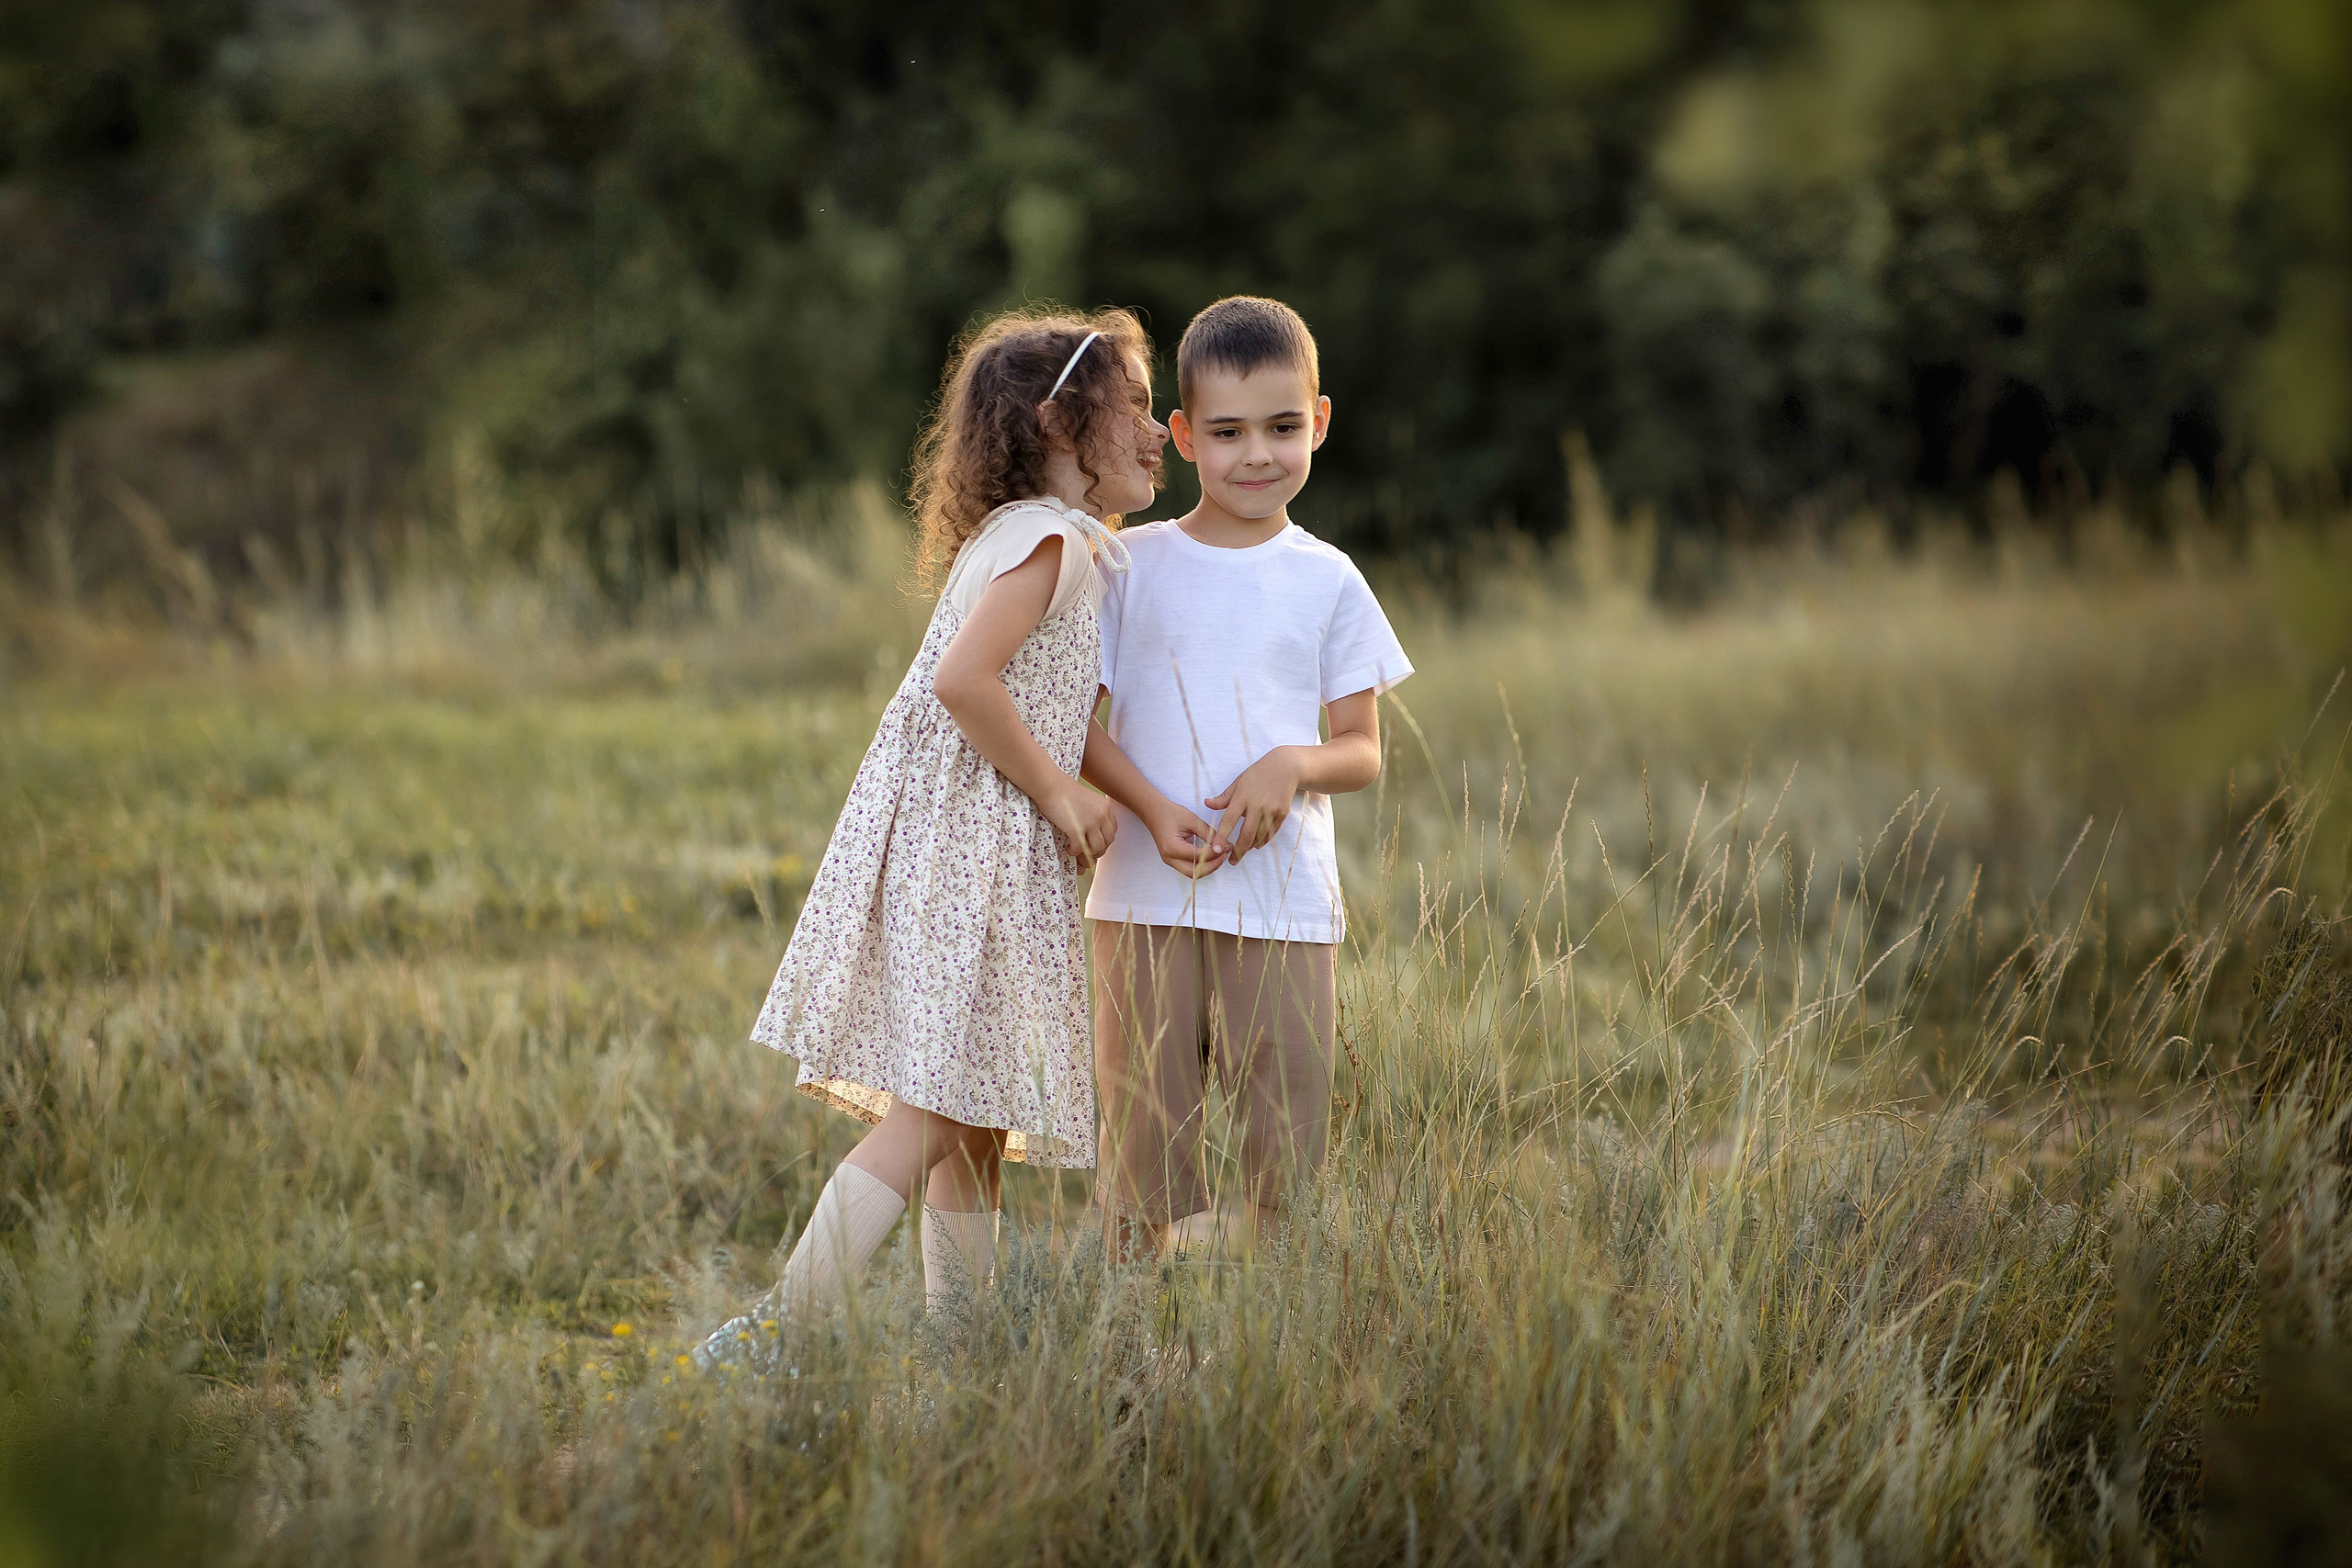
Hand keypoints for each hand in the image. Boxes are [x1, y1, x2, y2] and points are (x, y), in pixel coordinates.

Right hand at [1041, 780, 1118, 870]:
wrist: (1050, 785)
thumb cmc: (1063, 789)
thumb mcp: (1088, 797)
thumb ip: (1094, 810)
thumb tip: (1093, 828)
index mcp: (1105, 806)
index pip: (1113, 829)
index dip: (1105, 838)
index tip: (1097, 841)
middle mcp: (1101, 815)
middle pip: (1108, 840)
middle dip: (1100, 849)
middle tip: (1089, 851)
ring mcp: (1090, 823)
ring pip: (1097, 848)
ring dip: (1088, 853)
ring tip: (1078, 850)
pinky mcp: (1076, 830)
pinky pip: (1080, 849)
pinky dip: (1074, 852)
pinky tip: (1068, 848)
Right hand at [1144, 798, 1227, 878]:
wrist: (1154, 812)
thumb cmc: (1169, 813)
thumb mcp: (1191, 819)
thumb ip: (1207, 833)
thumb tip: (1222, 844)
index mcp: (1172, 847)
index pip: (1198, 856)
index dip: (1215, 853)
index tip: (1226, 846)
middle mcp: (1169, 858)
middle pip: (1195, 872)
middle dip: (1213, 865)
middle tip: (1225, 854)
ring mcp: (1170, 861)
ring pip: (1193, 873)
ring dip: (1208, 867)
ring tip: (1221, 855)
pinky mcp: (1173, 860)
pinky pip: (1190, 868)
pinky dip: (1202, 865)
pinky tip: (1212, 856)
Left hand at [1204, 747, 1302, 864]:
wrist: (1286, 767)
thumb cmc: (1258, 774)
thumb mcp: (1239, 782)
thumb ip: (1224, 797)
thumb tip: (1207, 804)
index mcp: (1242, 797)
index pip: (1229, 820)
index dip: (1222, 836)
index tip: (1215, 849)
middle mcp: (1257, 805)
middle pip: (1246, 834)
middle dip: (1238, 851)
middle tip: (1231, 862)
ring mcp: (1271, 810)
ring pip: (1260, 836)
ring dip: (1250, 847)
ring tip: (1242, 853)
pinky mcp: (1282, 813)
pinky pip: (1271, 832)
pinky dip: (1263, 841)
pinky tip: (1257, 844)